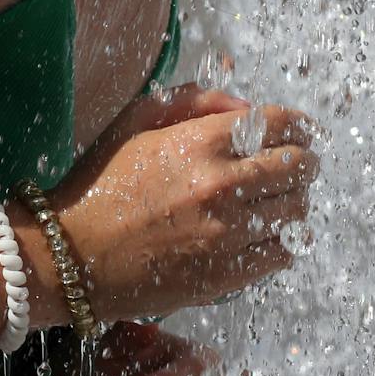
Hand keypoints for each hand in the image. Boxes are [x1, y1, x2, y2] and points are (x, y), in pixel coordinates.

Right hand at [49, 83, 320, 321]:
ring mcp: (227, 234)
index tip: (304, 132)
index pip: (281, 124)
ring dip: (294, 202)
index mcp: (201, 142)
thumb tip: (245, 104)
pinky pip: (282, 254)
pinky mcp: (225, 275)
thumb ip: (194, 100)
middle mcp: (221, 185)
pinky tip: (266, 236)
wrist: (70, 255)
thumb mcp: (135, 121)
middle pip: (299, 167)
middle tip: (299, 166)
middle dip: (304, 161)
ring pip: (296, 211)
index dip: (300, 126)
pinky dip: (282, 241)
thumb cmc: (100, 183)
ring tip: (279, 202)